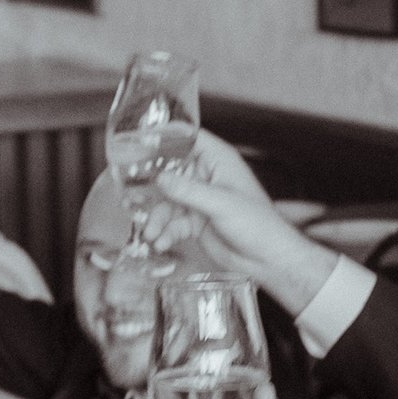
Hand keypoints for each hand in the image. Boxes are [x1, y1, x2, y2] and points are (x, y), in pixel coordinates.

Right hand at [151, 134, 337, 313]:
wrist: (266, 260)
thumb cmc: (258, 225)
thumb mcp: (221, 204)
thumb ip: (189, 191)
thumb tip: (160, 178)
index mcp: (218, 161)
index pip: (189, 139)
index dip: (165, 138)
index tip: (140, 143)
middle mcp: (206, 177)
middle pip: (170, 171)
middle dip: (151, 186)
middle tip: (131, 195)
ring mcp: (199, 200)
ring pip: (166, 201)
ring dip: (156, 217)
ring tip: (151, 232)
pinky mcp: (195, 221)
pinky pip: (171, 222)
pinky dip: (163, 232)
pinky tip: (161, 242)